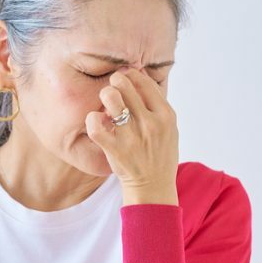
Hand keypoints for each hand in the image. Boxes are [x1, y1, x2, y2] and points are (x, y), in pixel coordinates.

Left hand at [85, 66, 178, 205]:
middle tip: (112, 90)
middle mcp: (150, 123)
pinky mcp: (115, 149)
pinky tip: (97, 122)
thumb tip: (141, 76)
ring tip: (105, 105)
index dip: (131, 74)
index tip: (124, 77)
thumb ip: (157, 104)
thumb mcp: (169, 128)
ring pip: (110, 97)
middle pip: (124, 84)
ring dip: (104, 97)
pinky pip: (96, 124)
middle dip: (114, 82)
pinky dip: (92, 119)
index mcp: (166, 115)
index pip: (144, 82)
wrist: (153, 188)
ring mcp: (132, 136)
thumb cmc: (159, 154)